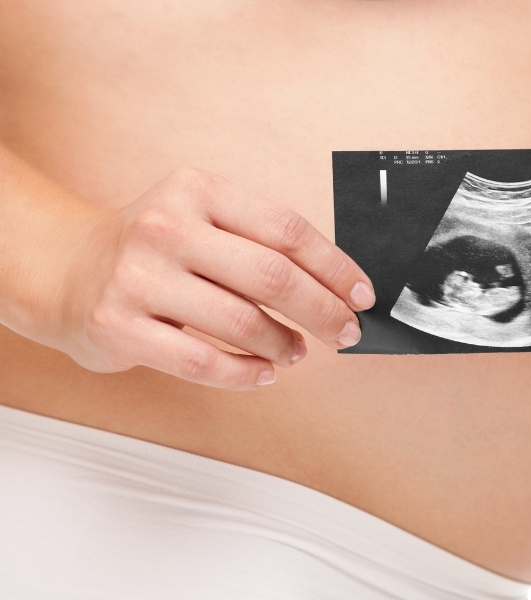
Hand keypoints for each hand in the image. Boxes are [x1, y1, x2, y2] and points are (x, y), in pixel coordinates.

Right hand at [56, 168, 373, 389]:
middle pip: (272, 276)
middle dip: (323, 310)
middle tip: (346, 332)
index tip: (361, 294)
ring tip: (296, 352)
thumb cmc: (153, 249)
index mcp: (198, 190)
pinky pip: (205, 362)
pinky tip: (263, 372)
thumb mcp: (201, 219)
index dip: (335, 266)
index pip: (287, 229)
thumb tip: (334, 286)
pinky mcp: (118, 325)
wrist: (66, 270)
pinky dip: (246, 373)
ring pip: (242, 322)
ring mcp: (138, 276)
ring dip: (285, 345)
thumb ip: (257, 242)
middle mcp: (166, 226)